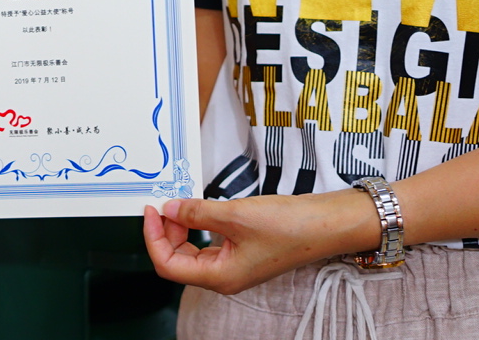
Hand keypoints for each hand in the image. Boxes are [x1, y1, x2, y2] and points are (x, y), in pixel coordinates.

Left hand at [142, 190, 380, 295]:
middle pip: (177, 259)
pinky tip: (200, 207)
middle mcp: (225, 276)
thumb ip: (196, 212)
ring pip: (192, 250)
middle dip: (166, 231)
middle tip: (165, 202)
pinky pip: (209, 242)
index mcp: (220, 277)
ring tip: (181, 202)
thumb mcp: (235, 214)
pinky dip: (198, 225)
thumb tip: (168, 208)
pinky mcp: (244, 251)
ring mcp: (235, 264)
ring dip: (181, 227)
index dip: (153, 238)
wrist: (328, 223)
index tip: (150, 210)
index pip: (168, 266)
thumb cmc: (289, 225)